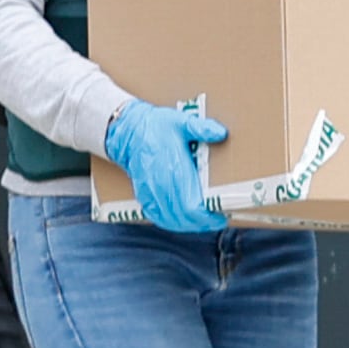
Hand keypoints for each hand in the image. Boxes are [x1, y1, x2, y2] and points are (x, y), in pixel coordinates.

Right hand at [104, 102, 228, 232]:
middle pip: (184, 218)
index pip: (192, 207)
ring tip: (204, 222)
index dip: (208, 217)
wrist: (127, 132)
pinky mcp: (143, 196)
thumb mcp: (181, 122)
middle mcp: (161, 186)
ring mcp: (151, 193)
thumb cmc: (156, 127)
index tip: (221, 216)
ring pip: (171, 221)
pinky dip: (172, 223)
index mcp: (174, 170)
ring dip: (189, 225)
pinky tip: (183, 221)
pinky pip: (158, 218)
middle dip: (203, 223)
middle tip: (218, 220)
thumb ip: (202, 128)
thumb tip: (221, 133)